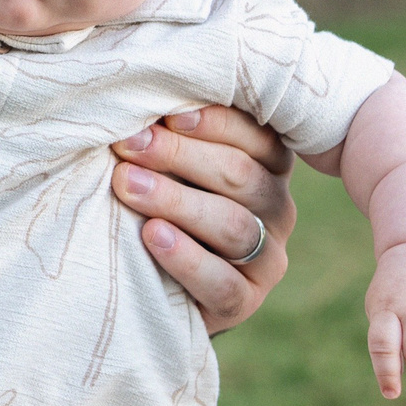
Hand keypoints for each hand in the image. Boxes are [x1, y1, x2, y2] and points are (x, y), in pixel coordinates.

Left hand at [110, 106, 294, 336]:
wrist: (155, 281)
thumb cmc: (160, 201)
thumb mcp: (170, 164)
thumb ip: (170, 133)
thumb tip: (142, 104)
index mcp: (267, 166)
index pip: (256, 137)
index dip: (214, 123)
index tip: (167, 114)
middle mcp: (277, 209)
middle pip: (241, 176)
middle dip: (179, 155)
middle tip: (129, 144)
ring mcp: (268, 259)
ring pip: (234, 226)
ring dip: (177, 201)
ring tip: (128, 185)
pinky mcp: (246, 302)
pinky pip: (223, 282)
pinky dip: (186, 258)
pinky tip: (153, 235)